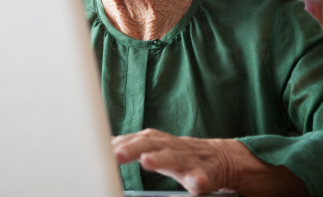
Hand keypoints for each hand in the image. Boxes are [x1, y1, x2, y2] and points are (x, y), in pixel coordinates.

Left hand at [111, 128, 237, 193]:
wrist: (220, 158)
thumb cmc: (180, 154)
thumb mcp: (156, 147)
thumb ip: (133, 145)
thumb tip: (107, 143)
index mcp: (158, 142)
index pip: (136, 139)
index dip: (121, 143)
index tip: (103, 149)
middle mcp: (171, 147)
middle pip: (150, 144)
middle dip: (134, 148)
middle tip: (118, 154)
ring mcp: (189, 160)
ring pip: (174, 158)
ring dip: (160, 159)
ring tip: (147, 161)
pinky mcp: (206, 174)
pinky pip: (201, 177)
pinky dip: (198, 179)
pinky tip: (196, 182)